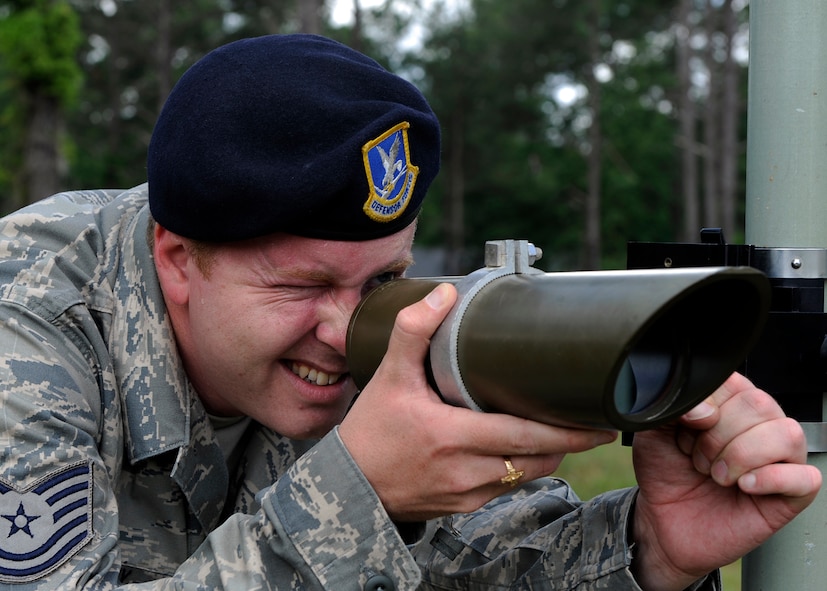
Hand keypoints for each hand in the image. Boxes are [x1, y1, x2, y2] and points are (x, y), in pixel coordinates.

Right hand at [338, 283, 616, 520]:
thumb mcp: (389, 375)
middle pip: (538, 460)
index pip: (527, 436)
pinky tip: (520, 450)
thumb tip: (445, 294)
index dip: (568, 432)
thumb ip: (414, 331)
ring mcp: (468, 493)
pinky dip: (519, 468)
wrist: (346, 486)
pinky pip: (505, 488)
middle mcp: (467, 470)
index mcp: (454, 435)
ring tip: (561, 433)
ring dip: (546, 456)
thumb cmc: (369, 431)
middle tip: (594, 425)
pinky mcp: (462, 506)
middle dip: (569, 443)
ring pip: (525, 476)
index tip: (599, 423)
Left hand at [630, 372, 821, 590]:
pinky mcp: (792, 494)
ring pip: (787, 434)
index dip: (706, 405)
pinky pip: (806, 477)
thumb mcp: (655, 431)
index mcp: (730, 403)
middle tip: (699, 459)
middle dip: (717, 436)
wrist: (663, 521)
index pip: (734, 381)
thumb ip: (674, 407)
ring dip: (742, 456)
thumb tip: (706, 409)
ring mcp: (780, 458)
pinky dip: (771, 479)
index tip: (686, 428)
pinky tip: (744, 486)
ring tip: (719, 476)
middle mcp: (760, 424)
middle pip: (759, 404)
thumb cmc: (665, 472)